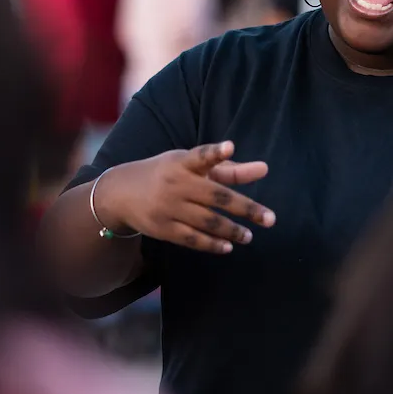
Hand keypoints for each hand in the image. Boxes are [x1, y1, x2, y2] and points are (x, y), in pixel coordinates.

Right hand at [94, 142, 274, 253]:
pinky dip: (211, 244)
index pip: (201, 155)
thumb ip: (230, 168)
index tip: (230, 147)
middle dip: (246, 208)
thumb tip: (265, 169)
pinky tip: (229, 246)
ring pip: (207, 221)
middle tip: (270, 219)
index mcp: (183, 162)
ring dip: (231, 230)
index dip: (215, 152)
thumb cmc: (169, 174)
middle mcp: (176, 183)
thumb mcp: (192, 165)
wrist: (122, 193)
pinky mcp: (162, 228)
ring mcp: (168, 207)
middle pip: (216, 196)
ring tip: (249, 236)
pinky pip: (191, 238)